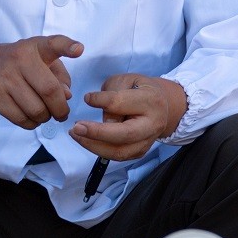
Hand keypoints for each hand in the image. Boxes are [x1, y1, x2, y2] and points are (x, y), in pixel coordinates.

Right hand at [0, 36, 82, 129]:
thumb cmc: (19, 62)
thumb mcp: (41, 59)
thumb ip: (60, 75)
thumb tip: (67, 96)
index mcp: (35, 47)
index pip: (53, 44)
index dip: (67, 46)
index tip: (78, 50)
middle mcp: (20, 60)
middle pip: (49, 91)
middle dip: (61, 108)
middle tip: (63, 113)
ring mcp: (4, 79)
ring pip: (36, 109)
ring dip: (46, 118)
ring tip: (46, 115)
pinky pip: (20, 118)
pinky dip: (31, 124)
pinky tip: (33, 118)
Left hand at [71, 73, 188, 161]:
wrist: (162, 104)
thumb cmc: (139, 89)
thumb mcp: (126, 81)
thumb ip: (112, 94)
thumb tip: (101, 118)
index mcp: (152, 101)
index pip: (122, 103)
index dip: (101, 101)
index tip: (87, 98)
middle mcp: (154, 124)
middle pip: (125, 133)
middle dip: (97, 133)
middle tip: (76, 127)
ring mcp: (148, 141)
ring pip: (120, 151)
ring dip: (94, 145)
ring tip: (75, 134)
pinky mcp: (140, 152)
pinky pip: (117, 156)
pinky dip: (99, 150)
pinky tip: (86, 140)